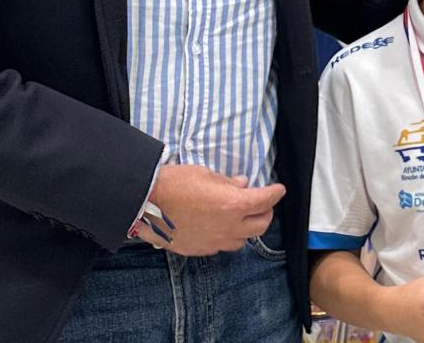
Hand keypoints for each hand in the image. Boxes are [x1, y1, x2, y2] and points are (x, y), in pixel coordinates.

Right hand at [137, 164, 285, 256]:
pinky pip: (223, 246)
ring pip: (243, 240)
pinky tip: (221, 227)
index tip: (278, 189)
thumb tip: (242, 184)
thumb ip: (228, 183)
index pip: (265, 200)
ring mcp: (214, 241)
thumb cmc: (174, 184)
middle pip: (261, 225)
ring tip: (241, 216)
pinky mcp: (200, 249)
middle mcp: (228, 227)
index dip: (275, 193)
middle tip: (261, 202)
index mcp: (233, 204)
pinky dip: (228, 236)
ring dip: (247, 228)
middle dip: (265, 212)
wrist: (145, 203)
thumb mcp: (206, 174)